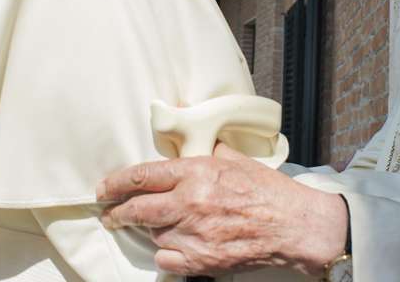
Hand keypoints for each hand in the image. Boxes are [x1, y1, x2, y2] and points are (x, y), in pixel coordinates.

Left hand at [96, 144, 347, 276]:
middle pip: (137, 210)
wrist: (295, 226)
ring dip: (153, 231)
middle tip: (109, 215)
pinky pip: (166, 260)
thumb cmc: (269, 191)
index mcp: (197, 172)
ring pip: (153, 235)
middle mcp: (191, 203)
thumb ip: (207, 150)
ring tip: (162, 226)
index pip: (142, 176)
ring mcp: (195, 235)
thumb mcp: (236, 159)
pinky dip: (167, 254)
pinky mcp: (202, 261)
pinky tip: (177, 246)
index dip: (117, 183)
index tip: (104, 188)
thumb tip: (188, 138)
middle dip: (117, 213)